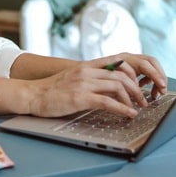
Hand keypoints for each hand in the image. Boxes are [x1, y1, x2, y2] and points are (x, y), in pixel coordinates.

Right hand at [25, 53, 166, 117]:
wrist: (32, 95)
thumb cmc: (52, 90)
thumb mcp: (73, 78)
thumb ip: (91, 78)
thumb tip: (111, 87)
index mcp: (86, 65)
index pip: (118, 62)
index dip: (134, 73)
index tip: (140, 84)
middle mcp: (86, 71)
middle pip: (122, 75)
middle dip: (137, 89)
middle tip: (143, 100)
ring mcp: (83, 83)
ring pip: (118, 86)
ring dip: (133, 99)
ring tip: (137, 108)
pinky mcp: (80, 97)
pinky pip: (108, 102)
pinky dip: (123, 109)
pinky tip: (129, 114)